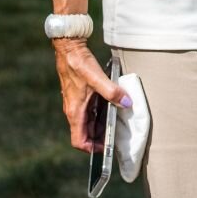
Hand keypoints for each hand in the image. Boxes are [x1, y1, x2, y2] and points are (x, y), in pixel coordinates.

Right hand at [52, 37, 129, 151]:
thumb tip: (127, 103)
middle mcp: (74, 110)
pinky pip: (90, 111)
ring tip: (118, 124)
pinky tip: (113, 108)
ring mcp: (76, 103)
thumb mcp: (97, 78)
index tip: (106, 148)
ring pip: (89, 123)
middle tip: (117, 137)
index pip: (79, 141)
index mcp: (75, 112)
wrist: (69, 48)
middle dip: (100, 138)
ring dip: (101, 127)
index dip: (92, 148)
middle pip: (86, 134)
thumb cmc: (79, 64)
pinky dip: (101, 114)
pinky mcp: (80, 96)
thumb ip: (112, 92)